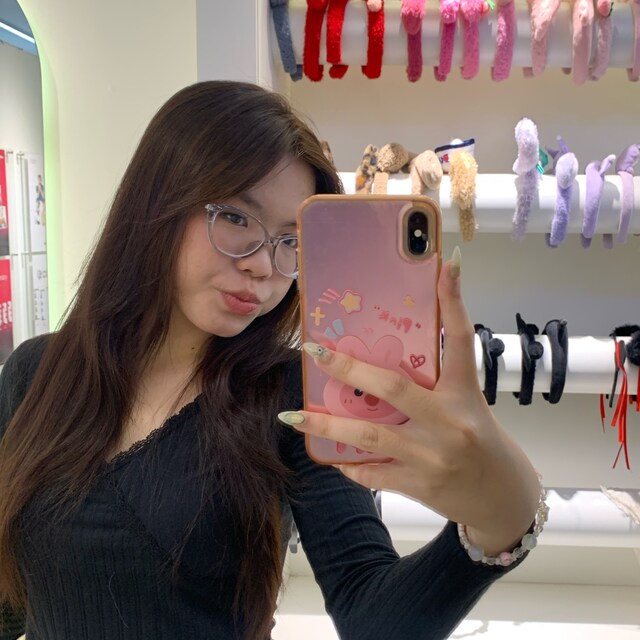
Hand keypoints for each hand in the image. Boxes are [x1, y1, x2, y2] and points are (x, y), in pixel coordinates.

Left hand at [280, 247, 539, 554]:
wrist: (503, 498)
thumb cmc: (483, 443)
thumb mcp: (468, 404)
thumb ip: (436, 382)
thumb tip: (393, 353)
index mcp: (465, 395)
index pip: (461, 339)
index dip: (453, 300)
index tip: (445, 265)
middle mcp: (449, 422)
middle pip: (394, 386)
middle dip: (349, 367)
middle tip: (314, 351)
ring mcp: (432, 456)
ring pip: (370, 435)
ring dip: (326, 426)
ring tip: (293, 418)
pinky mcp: (418, 485)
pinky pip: (372, 473)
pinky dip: (348, 464)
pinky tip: (329, 456)